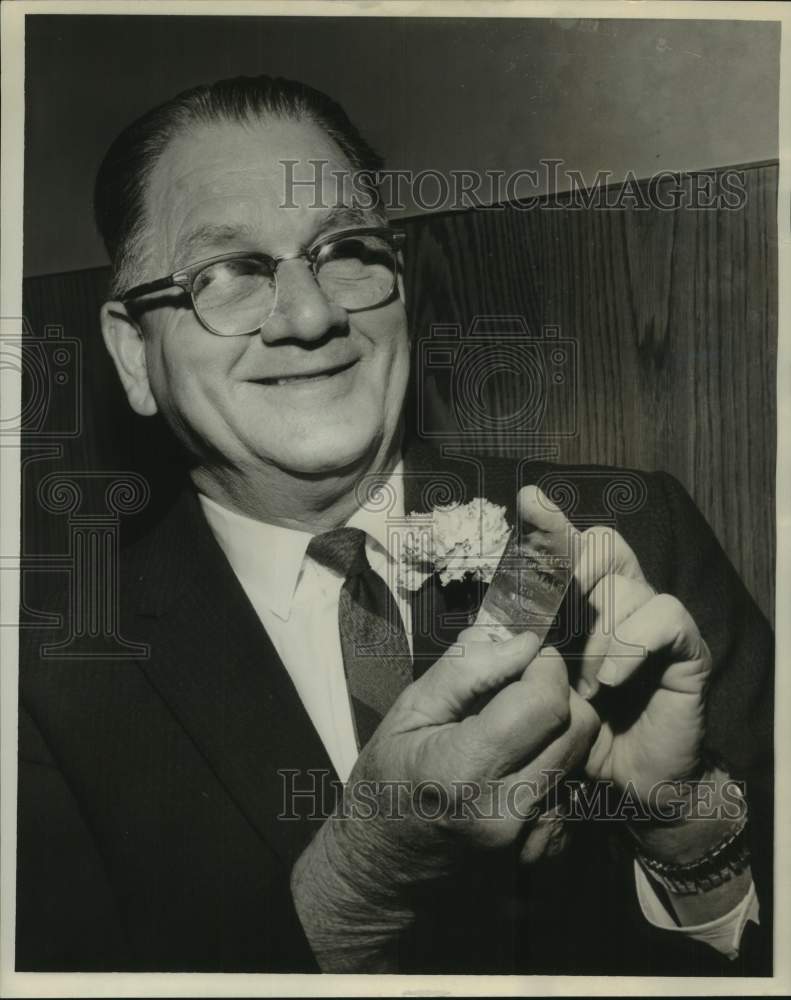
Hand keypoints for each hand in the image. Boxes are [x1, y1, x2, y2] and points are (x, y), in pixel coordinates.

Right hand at [291, 626, 598, 969]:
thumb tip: (523, 639)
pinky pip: (573, 785)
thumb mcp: (409, 711)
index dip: (544, 665)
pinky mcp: (541, 850)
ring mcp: (527, 838)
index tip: (526, 654)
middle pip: (577, 727)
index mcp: (463, 770)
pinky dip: (554, 762)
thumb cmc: (386, 779)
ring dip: (559, 725)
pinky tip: (517, 763)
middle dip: (558, 690)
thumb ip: (466, 670)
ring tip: (516, 725)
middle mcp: (505, 809)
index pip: (544, 703)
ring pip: (581, 754)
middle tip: (521, 686)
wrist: (381, 867)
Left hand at [518, 487, 711, 800]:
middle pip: (599, 545)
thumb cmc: (565, 734)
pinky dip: (633, 643)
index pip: (563, 545)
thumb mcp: (523, 690)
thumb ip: (506, 650)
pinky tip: (611, 680)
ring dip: (597, 634)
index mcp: (574, 600)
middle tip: (552, 624)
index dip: (548, 523)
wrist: (620, 788)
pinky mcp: (684, 648)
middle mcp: (615, 598)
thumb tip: (489, 620)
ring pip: (625, 583)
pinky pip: (665, 615)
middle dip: (571, 575)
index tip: (528, 501)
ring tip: (586, 685)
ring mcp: (651, 619)